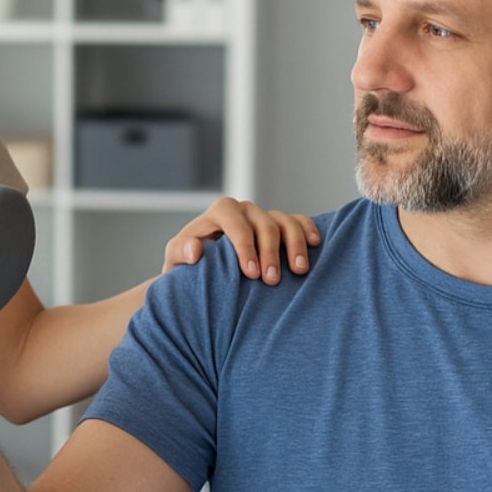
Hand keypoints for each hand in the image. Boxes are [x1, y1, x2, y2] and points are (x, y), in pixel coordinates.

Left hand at [161, 198, 320, 283]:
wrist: (205, 271)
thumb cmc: (189, 267)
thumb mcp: (175, 261)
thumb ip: (180, 253)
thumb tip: (195, 250)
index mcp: (220, 212)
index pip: (236, 223)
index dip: (245, 247)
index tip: (251, 273)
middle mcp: (245, 210)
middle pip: (265, 224)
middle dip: (270, 252)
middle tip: (272, 281)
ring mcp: (265, 216)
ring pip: (286, 222)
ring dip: (295, 245)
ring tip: (299, 271)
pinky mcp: (281, 225)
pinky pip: (299, 221)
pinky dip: (308, 230)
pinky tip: (315, 245)